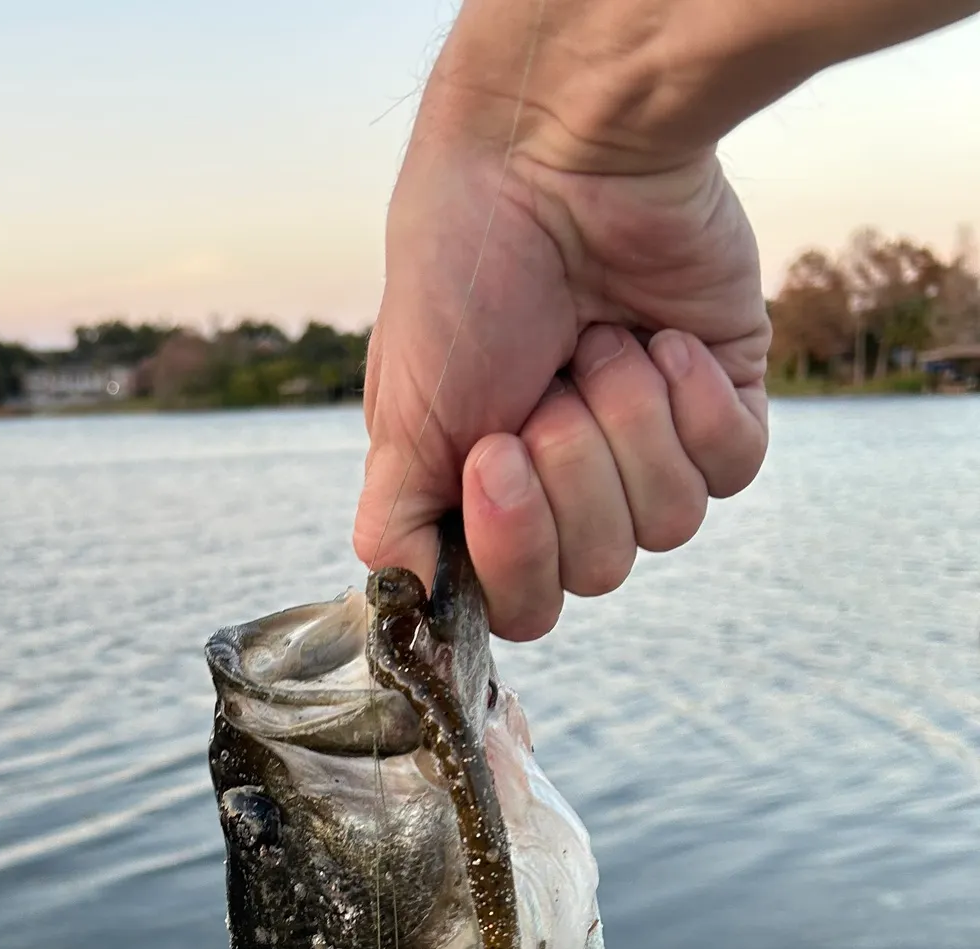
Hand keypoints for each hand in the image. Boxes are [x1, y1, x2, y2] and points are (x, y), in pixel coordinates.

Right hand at [354, 110, 770, 639]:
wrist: (548, 162)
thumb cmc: (459, 284)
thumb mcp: (398, 424)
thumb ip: (396, 531)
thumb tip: (411, 605)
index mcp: (492, 504)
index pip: (523, 607)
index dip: (517, 551)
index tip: (492, 456)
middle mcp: (570, 489)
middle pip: (600, 570)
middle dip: (570, 468)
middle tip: (543, 382)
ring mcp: (647, 449)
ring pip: (669, 524)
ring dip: (624, 422)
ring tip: (597, 342)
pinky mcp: (721, 403)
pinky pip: (732, 467)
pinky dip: (691, 404)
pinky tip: (655, 337)